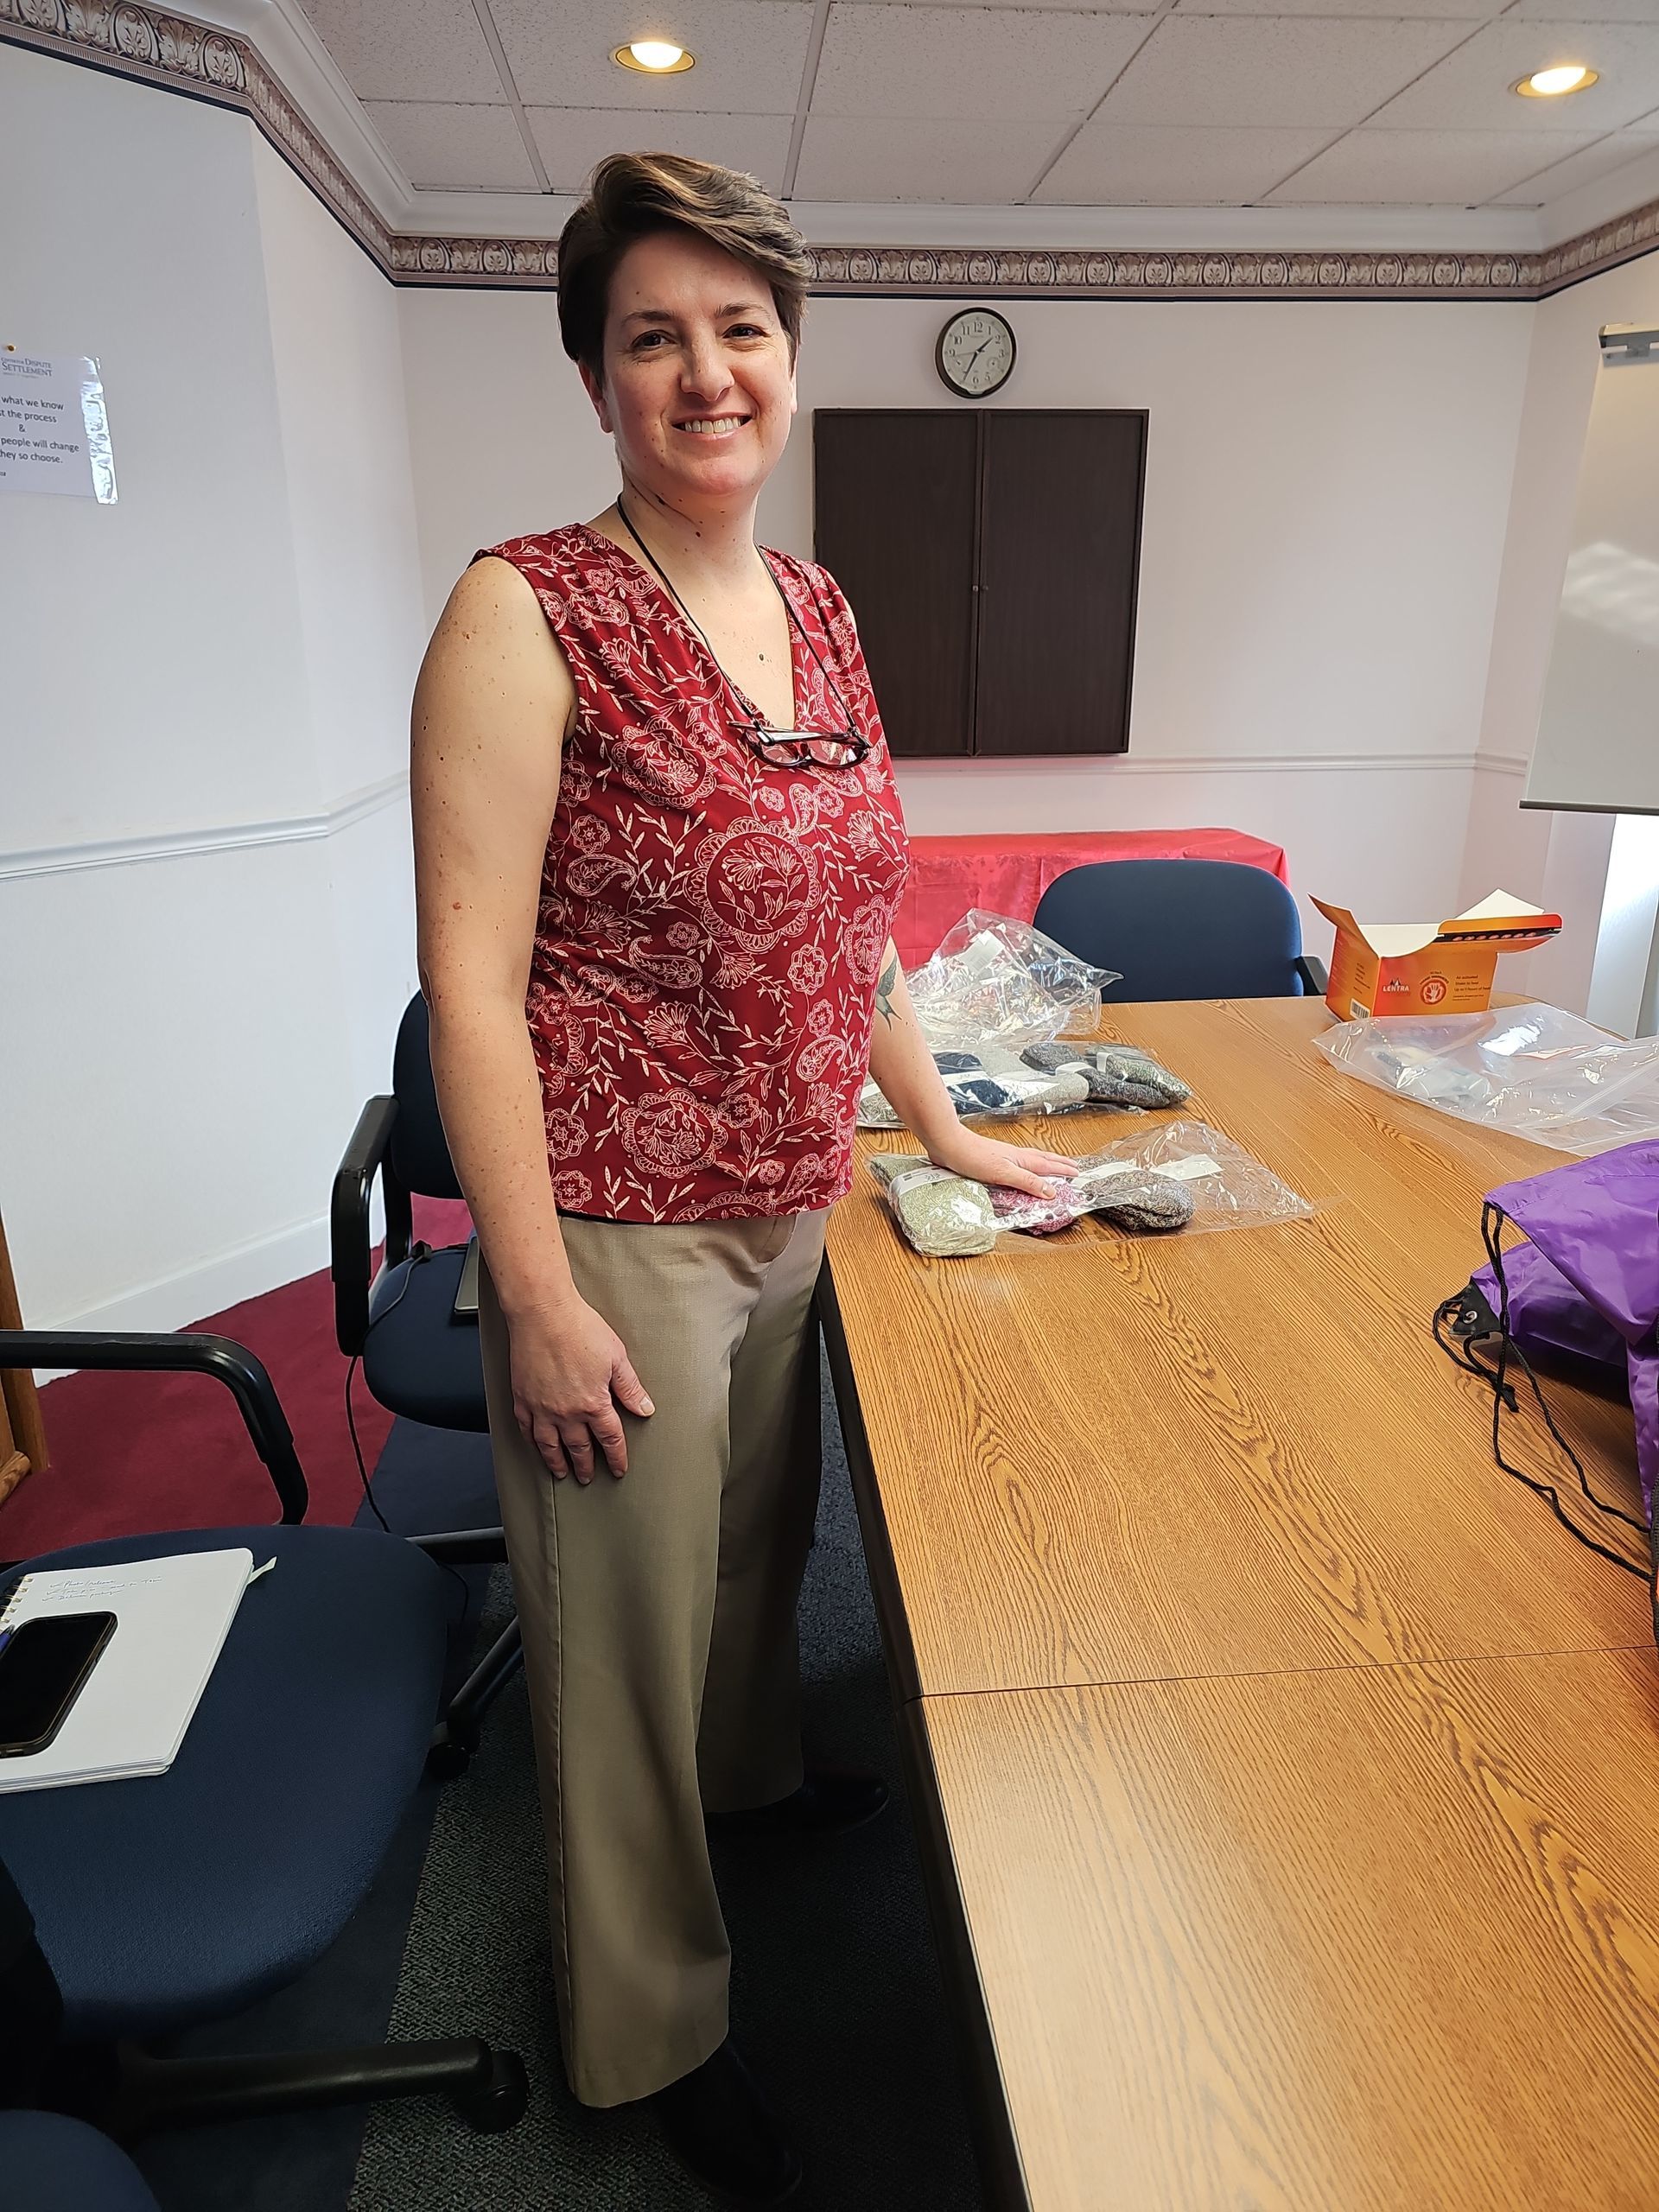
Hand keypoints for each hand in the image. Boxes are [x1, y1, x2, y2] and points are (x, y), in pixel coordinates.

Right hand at [505, 1295, 653, 1483]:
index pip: (609, 1439)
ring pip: (550, 1446)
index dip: (616, 1457)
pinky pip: (527, 1430)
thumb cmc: (579, 1328)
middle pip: (579, 1448)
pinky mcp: (522, 1399)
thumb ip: (630, 1387)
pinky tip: (536, 1447)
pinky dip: (532, 1443)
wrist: (543, 1313)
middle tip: (588, 1477)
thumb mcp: (616, 1357)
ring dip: (558, 1463)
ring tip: (563, 1473)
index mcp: (593, 1403)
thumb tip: (644, 1408)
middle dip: (586, 1466)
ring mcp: (541, 1408)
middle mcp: (566, 1413)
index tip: (619, 1468)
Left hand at [922, 1126, 1078, 1198]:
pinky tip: (1021, 1170)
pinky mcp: (992, 1161)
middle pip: (1043, 1160)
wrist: (948, 1144)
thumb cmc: (973, 1156)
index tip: (1078, 1173)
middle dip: (1059, 1164)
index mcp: (1021, 1159)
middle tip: (1073, 1167)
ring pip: (1031, 1160)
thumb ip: (1027, 1182)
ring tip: (1053, 1166)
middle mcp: (1015, 1156)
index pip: (1048, 1166)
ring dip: (1045, 1164)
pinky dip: (1027, 1167)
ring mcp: (1004, 1157)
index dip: (1063, 1170)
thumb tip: (1050, 1191)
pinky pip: (1017, 1164)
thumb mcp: (1004, 1173)